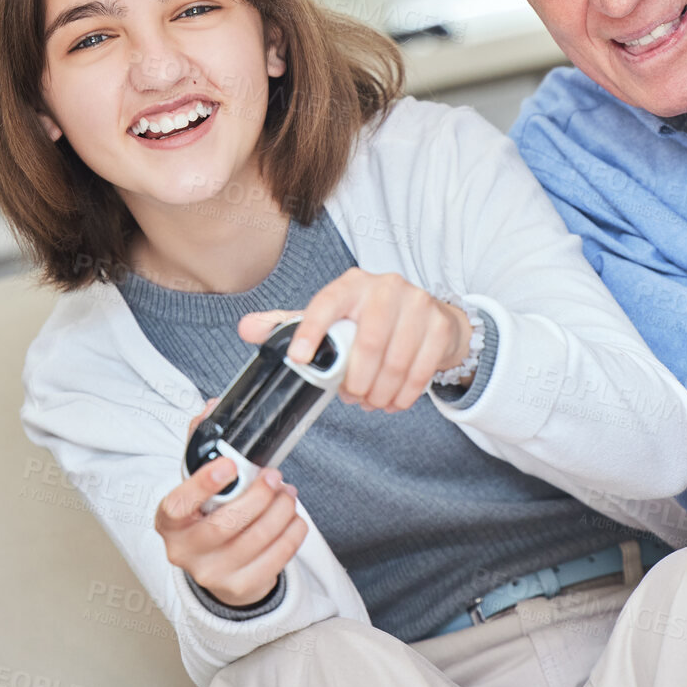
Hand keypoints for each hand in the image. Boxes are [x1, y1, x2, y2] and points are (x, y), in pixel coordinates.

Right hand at [155, 397, 305, 607]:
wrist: (218, 567)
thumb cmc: (208, 517)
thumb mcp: (198, 486)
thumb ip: (203, 445)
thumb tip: (212, 406)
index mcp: (170, 522)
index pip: (178, 505)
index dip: (202, 485)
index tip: (228, 464)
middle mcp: (186, 552)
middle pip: (227, 523)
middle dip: (259, 495)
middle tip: (275, 477)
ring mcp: (213, 573)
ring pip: (257, 539)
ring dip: (281, 511)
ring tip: (288, 495)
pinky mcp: (241, 586)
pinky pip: (277, 558)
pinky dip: (292, 532)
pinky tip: (293, 518)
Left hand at [239, 269, 473, 413]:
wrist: (429, 315)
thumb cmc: (371, 318)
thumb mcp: (332, 316)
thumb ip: (289, 324)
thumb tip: (246, 329)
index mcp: (352, 284)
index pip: (327, 303)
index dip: (311, 330)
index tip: (298, 359)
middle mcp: (386, 287)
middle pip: (367, 343)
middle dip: (356, 381)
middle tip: (351, 398)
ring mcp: (418, 303)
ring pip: (395, 361)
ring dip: (380, 392)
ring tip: (371, 402)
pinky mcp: (439, 325)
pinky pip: (421, 370)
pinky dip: (404, 394)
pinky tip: (394, 401)